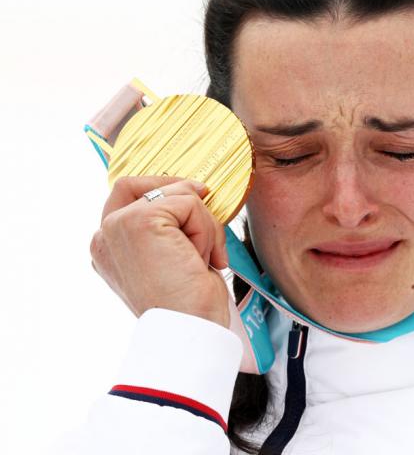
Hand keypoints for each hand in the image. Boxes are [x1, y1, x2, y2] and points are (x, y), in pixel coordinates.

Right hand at [90, 176, 230, 326]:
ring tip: (202, 260)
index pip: (126, 194)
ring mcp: (118, 226)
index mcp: (107, 249)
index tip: (196, 195)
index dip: (162, 188)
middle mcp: (104, 236)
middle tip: (207, 225)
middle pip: (143, 184)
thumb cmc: (188, 307)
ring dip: (204, 225)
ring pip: (177, 195)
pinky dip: (207, 229)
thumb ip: (168, 227)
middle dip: (184, 198)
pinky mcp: (140, 221)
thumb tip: (195, 190)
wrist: (189, 331)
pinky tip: (202, 259)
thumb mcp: (171, 259)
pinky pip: (189, 203)